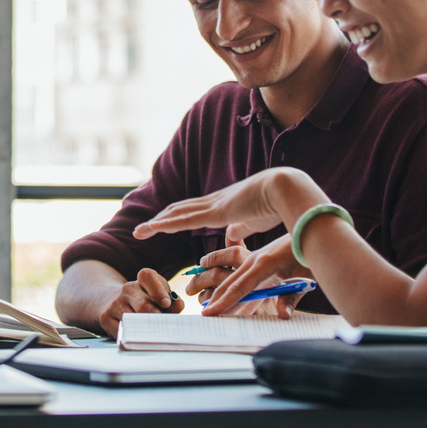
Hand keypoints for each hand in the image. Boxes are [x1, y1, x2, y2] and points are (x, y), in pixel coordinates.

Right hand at [97, 267, 182, 336]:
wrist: (114, 302)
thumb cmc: (146, 302)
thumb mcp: (160, 297)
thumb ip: (173, 302)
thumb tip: (177, 305)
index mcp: (143, 280)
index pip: (147, 277)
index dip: (158, 290)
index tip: (166, 304)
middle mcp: (128, 289)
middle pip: (144, 306)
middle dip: (156, 319)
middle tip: (162, 327)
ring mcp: (115, 303)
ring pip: (133, 321)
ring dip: (145, 330)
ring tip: (150, 332)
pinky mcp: (105, 317)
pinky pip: (122, 332)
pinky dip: (132, 336)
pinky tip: (136, 334)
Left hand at [133, 168, 328, 243]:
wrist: (287, 189)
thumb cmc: (277, 205)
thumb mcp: (254, 221)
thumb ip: (240, 228)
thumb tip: (230, 237)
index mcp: (223, 204)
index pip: (193, 211)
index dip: (176, 217)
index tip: (162, 224)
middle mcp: (214, 202)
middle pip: (179, 210)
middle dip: (160, 220)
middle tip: (142, 229)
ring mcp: (213, 205)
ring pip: (176, 214)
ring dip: (156, 223)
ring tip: (139, 232)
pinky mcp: (216, 212)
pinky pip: (185, 219)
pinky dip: (166, 224)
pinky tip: (153, 228)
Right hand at [193, 236, 308, 317]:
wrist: (312, 229)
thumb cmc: (309, 254)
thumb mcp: (305, 277)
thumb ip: (291, 298)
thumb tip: (282, 315)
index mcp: (265, 264)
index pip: (240, 287)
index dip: (224, 302)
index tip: (209, 313)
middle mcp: (255, 259)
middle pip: (229, 281)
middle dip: (214, 297)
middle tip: (202, 312)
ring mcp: (255, 256)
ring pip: (230, 273)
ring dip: (214, 284)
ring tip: (198, 293)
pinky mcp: (258, 256)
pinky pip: (237, 268)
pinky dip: (224, 276)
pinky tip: (216, 280)